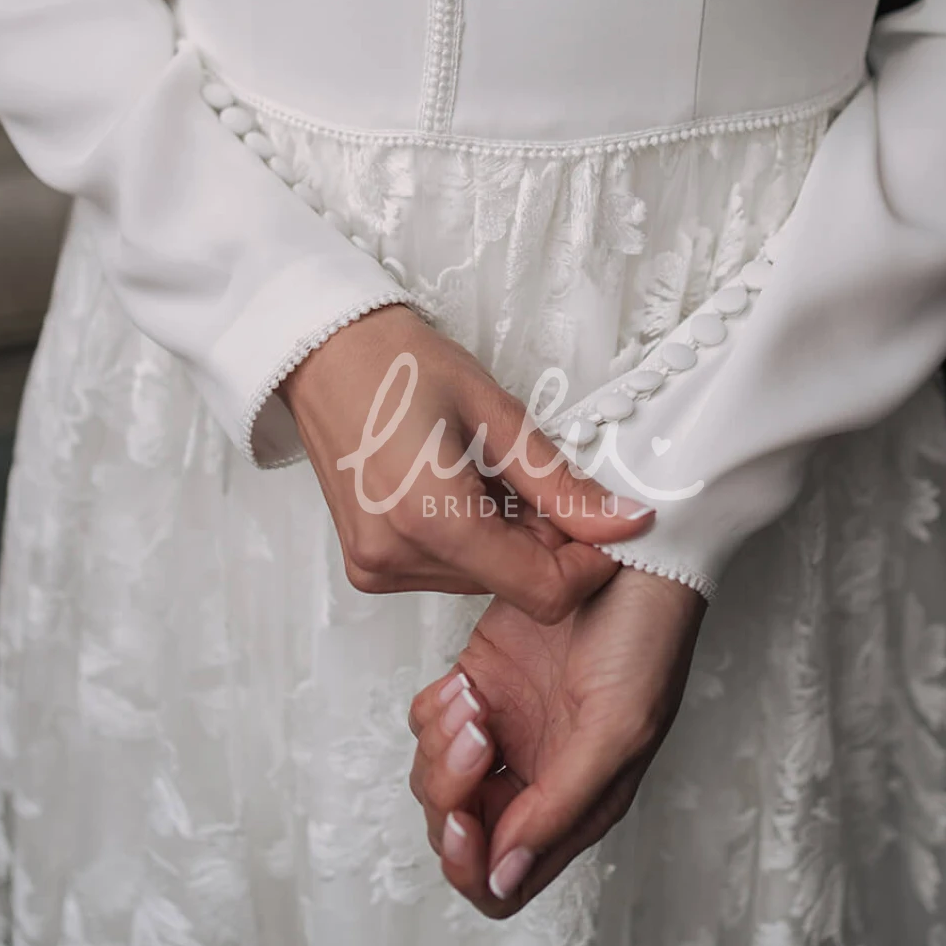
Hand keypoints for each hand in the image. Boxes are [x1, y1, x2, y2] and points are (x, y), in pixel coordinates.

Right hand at [281, 303, 656, 618]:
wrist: (323, 353)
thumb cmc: (398, 364)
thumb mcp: (496, 412)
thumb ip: (560, 481)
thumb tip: (622, 523)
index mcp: (430, 518)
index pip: (541, 592)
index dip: (587, 563)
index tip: (603, 523)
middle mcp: (396, 557)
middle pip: (514, 586)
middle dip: (545, 540)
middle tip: (534, 477)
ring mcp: (377, 567)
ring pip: (485, 581)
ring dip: (508, 538)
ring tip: (487, 473)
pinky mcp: (369, 566)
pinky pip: (449, 572)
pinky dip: (473, 539)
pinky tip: (459, 488)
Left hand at [407, 565, 705, 912]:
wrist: (634, 550)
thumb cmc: (647, 636)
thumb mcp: (621, 728)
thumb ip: (561, 806)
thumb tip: (504, 879)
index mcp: (574, 804)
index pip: (503, 883)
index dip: (474, 869)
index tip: (469, 821)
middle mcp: (535, 775)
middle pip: (460, 832)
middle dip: (452, 798)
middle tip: (479, 739)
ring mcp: (505, 728)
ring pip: (436, 778)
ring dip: (442, 748)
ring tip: (474, 698)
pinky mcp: (480, 679)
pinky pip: (429, 720)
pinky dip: (434, 710)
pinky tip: (466, 681)